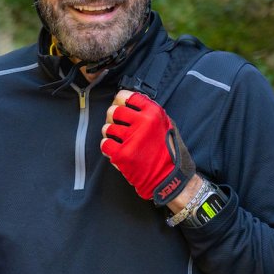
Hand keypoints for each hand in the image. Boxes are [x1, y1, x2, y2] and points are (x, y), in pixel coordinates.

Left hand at [101, 89, 195, 204]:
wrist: (168, 177)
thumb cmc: (167, 151)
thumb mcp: (165, 124)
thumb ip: (147, 112)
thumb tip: (126, 102)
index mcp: (153, 113)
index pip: (126, 96)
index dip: (119, 100)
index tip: (119, 104)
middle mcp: (143, 123)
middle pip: (113, 111)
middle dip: (113, 118)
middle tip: (118, 125)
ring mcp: (131, 139)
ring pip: (106, 128)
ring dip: (110, 134)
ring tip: (120, 140)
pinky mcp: (122, 154)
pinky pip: (104, 144)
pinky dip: (108, 147)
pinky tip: (116, 150)